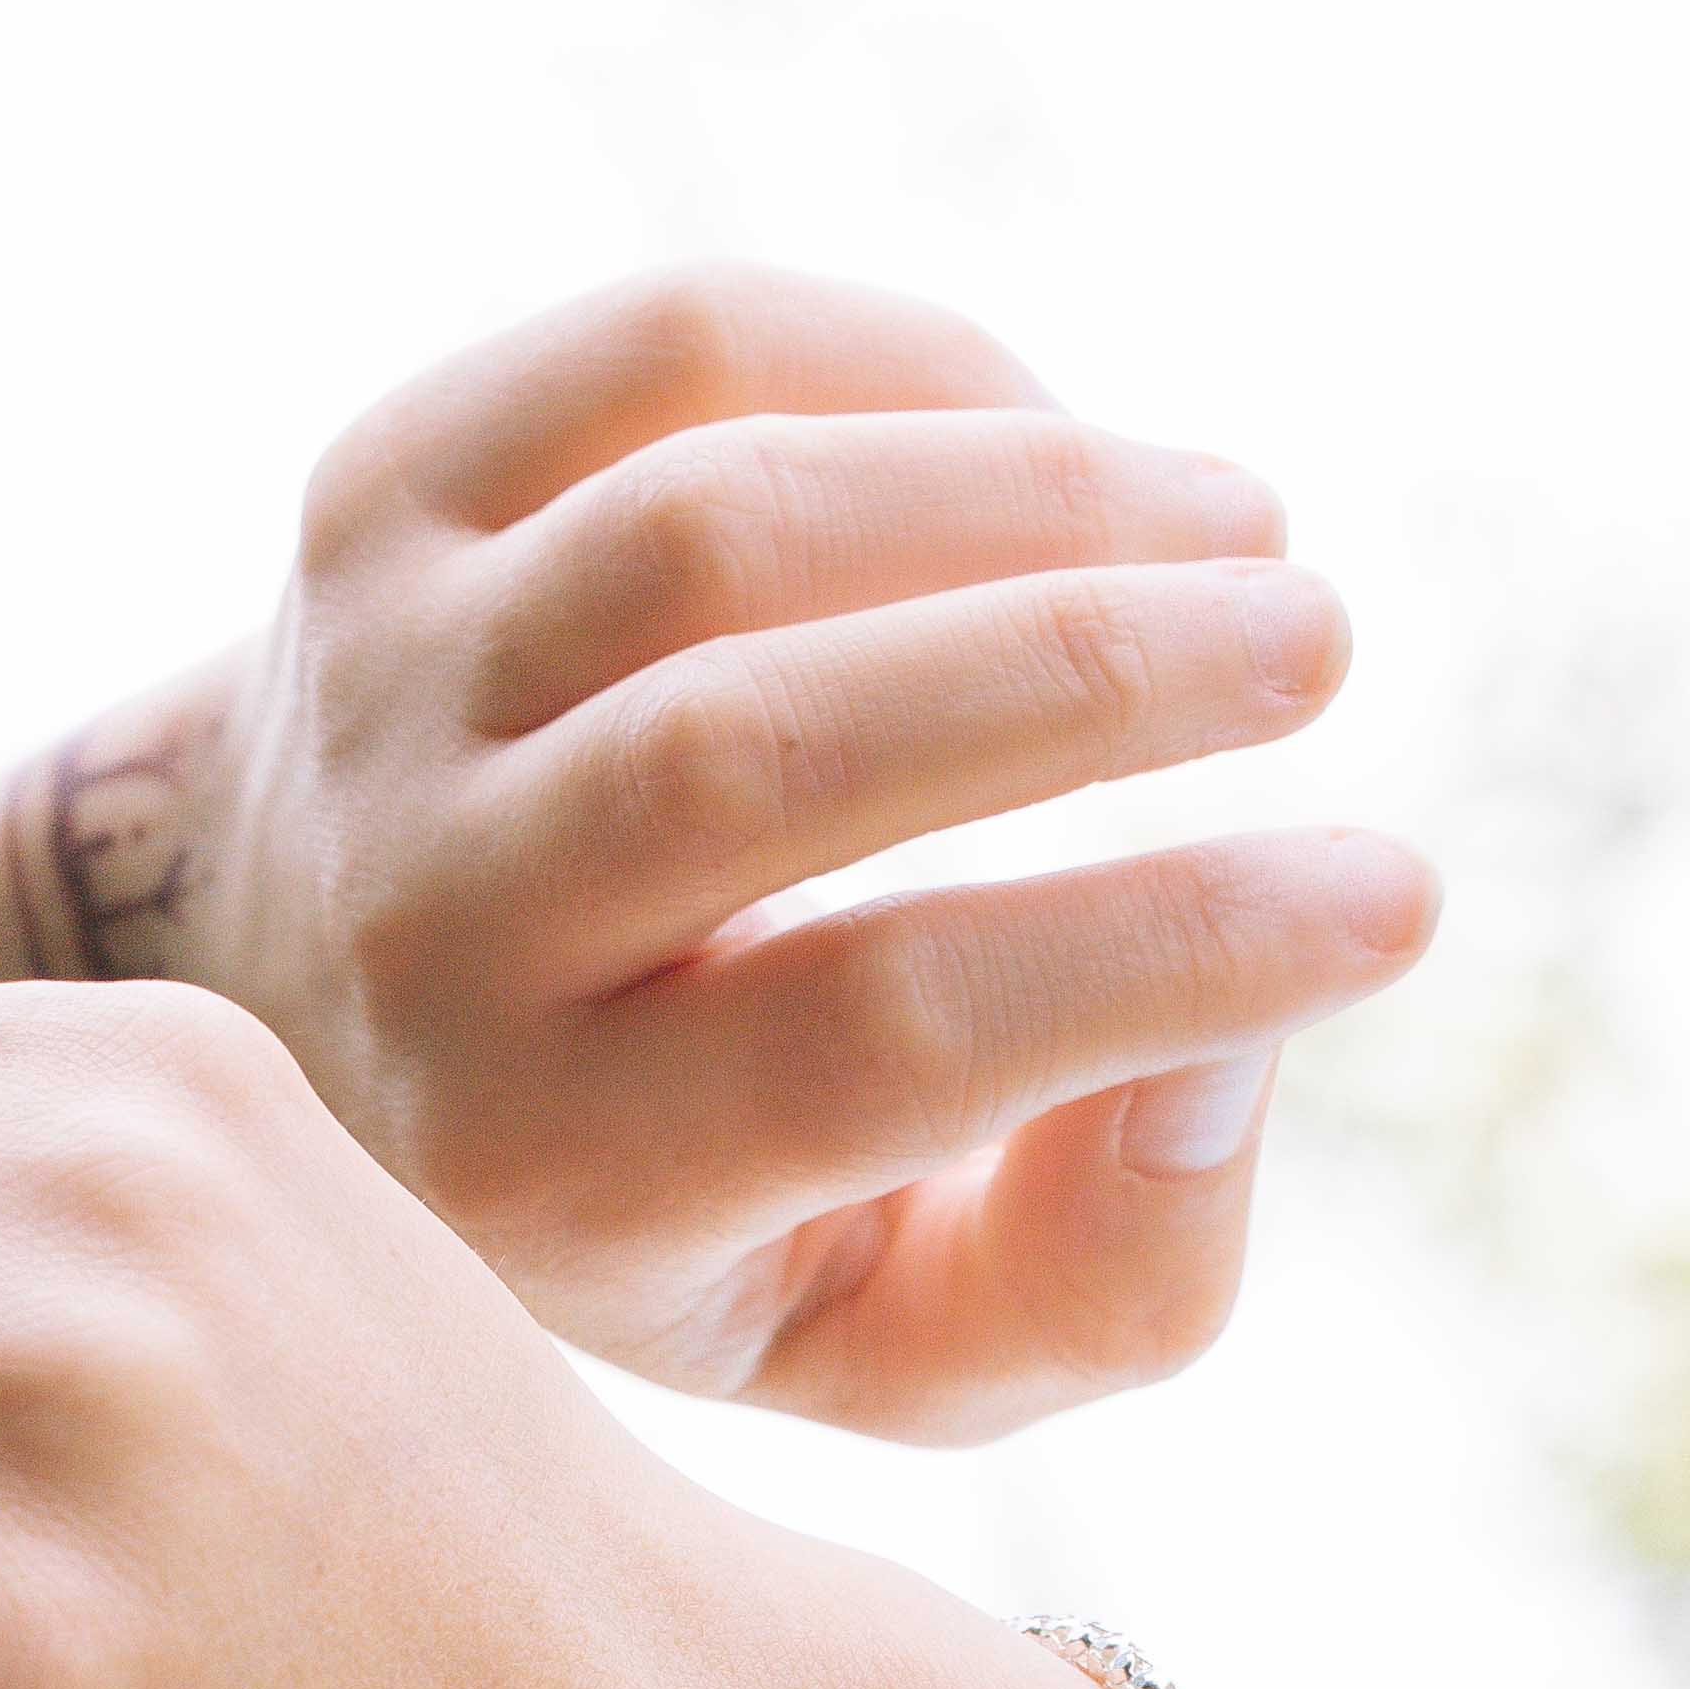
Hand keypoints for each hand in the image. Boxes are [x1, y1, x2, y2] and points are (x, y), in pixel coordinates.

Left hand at [164, 265, 1437, 1441]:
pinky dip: (900, 363)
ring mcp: (381, 693)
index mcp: (563, 1173)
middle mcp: (429, 934)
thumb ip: (1093, 1277)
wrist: (297, 982)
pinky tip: (1048, 441)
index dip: (1157, 957)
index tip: (1392, 900)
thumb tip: (1237, 1052)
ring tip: (1237, 525)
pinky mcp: (378, 490)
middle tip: (1321, 643)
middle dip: (1091, 678)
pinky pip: (662, 356)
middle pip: (766, 758)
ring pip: (716, 529)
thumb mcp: (869, 1331)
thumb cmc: (681, 1177)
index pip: (879, 1042)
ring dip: (1025, 495)